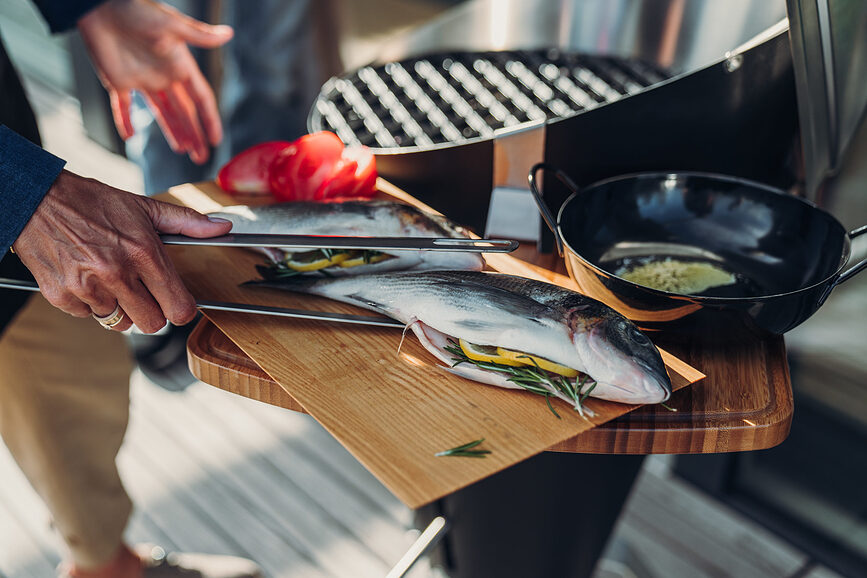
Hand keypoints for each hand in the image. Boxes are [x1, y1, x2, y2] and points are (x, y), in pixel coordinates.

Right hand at [12, 171, 232, 332]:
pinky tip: (86, 278)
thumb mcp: (143, 207)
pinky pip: (88, 316)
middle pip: (152, 324)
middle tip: (143, 292)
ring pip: (120, 323)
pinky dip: (90, 303)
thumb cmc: (92, 202)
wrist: (36, 198)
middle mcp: (116, 273)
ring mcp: (87, 287)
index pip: (179, 307)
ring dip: (119, 307)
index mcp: (143, 252)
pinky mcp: (61, 296)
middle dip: (152, 312)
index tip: (178, 304)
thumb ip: (187, 222)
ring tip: (110, 278)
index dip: (182, 310)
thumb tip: (223, 228)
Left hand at [77, 0, 232, 163]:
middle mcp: (164, 76)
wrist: (99, 5)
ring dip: (172, 132)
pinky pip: (123, 107)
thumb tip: (229, 34)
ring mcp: (141, 80)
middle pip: (184, 112)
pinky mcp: (118, 81)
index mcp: (180, 65)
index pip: (200, 99)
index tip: (216, 140)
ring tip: (183, 151)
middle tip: (201, 157)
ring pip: (161, 113)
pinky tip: (130, 137)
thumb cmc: (136, 7)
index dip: (209, 119)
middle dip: (194, 134)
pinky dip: (124, 121)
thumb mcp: (170, 24)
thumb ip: (199, 35)